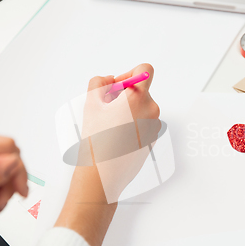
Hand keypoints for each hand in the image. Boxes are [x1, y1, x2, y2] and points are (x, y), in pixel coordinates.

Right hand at [55, 63, 159, 245]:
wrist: (103, 175)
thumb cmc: (96, 141)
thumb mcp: (90, 104)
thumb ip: (99, 83)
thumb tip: (110, 80)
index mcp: (138, 98)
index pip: (145, 70)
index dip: (129, 74)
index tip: (117, 88)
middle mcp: (151, 110)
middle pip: (141, 91)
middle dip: (124, 96)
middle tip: (106, 109)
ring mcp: (154, 126)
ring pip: (141, 108)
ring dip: (127, 111)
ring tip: (110, 126)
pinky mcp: (153, 139)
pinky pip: (143, 124)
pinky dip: (132, 125)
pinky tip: (117, 138)